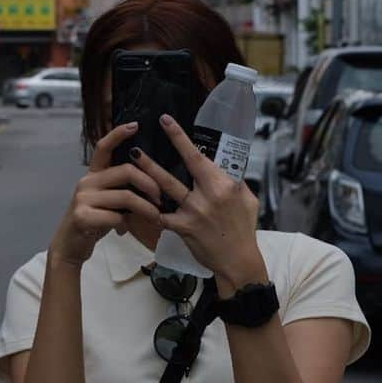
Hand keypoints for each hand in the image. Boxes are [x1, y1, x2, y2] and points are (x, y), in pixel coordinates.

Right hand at [50, 122, 162, 265]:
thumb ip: (121, 189)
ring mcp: (83, 198)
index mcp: (93, 175)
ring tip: (156, 217)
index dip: (118, 134)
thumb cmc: (94, 222)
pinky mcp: (82, 216)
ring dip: (146, 208)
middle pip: (125, 171)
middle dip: (149, 183)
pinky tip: (126, 230)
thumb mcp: (107, 202)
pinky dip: (127, 224)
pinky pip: (116, 217)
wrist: (70, 245)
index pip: (103, 147)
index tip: (135, 125)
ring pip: (125, 196)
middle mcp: (86, 182)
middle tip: (160, 197)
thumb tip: (151, 182)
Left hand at [131, 114, 267, 291]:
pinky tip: (134, 197)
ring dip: (148, 172)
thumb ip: (235, 182)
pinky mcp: (183, 228)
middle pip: (181, 167)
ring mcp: (194, 212)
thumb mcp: (248, 200)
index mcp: (224, 185)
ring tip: (133, 160)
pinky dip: (148, 207)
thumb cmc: (244, 229)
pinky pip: (161, 215)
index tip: (166, 121)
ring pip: (166, 187)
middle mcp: (208, 195)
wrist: (238, 261)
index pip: (199, 156)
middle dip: (160, 151)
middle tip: (139, 137)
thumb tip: (226, 165)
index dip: (180, 138)